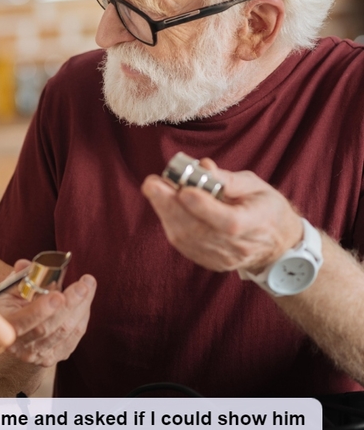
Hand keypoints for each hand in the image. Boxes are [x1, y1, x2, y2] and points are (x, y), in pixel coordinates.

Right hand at [0, 260, 95, 367]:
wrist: (8, 335)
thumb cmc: (7, 308)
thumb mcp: (6, 291)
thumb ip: (18, 278)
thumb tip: (25, 264)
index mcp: (5, 326)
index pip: (22, 322)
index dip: (41, 310)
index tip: (58, 295)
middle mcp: (19, 346)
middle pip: (49, 327)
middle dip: (70, 304)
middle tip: (84, 284)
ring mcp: (36, 355)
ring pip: (65, 331)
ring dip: (81, 307)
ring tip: (88, 285)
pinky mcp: (52, 357)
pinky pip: (73, 337)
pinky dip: (82, 318)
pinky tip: (85, 302)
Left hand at [141, 158, 303, 271]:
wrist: (277, 244)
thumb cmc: (266, 208)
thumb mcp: (256, 186)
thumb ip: (228, 179)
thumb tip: (202, 166)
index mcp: (256, 224)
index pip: (228, 222)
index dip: (203, 207)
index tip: (183, 190)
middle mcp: (237, 246)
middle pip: (198, 230)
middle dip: (170, 205)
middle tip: (152, 183)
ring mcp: (222, 258)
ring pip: (185, 239)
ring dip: (165, 212)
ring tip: (155, 189)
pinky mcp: (209, 262)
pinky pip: (184, 244)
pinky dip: (171, 223)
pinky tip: (165, 206)